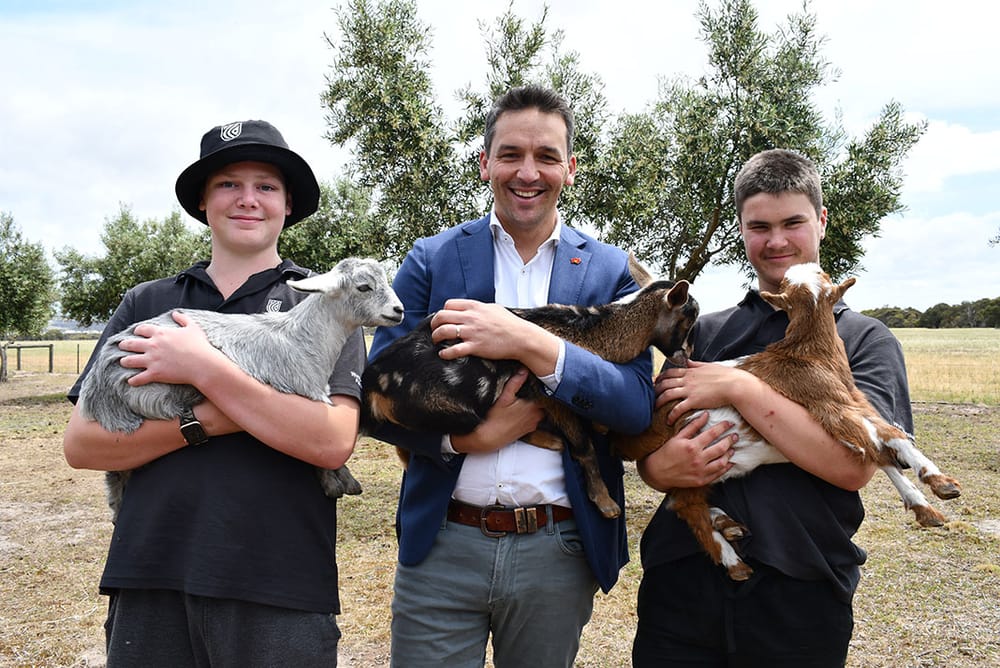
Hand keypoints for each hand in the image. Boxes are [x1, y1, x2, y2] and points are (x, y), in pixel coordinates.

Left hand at [119, 311, 226, 386]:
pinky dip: (133, 380)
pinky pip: (138, 378)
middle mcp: (152, 346)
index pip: (142, 329)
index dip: (138, 330)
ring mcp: (152, 360)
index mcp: (160, 333)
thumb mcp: (193, 327)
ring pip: (130, 361)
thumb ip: (183, 319)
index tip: (137, 333)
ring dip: (125, 361)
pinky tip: (130, 381)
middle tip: (122, 346)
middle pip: (131, 344)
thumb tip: (175, 313)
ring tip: (123, 362)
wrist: (203, 364)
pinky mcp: (154, 373)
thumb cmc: (200, 346)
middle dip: (124, 345)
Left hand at [430, 300, 559, 373]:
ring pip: (443, 331)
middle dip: (434, 324)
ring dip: (436, 336)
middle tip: (435, 330)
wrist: (521, 338)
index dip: (443, 311)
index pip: (449, 304)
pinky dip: (445, 353)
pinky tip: (443, 354)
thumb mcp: (494, 308)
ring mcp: (472, 332)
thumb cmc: (510, 324)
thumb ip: (480, 308)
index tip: (444, 318)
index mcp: (475, 307)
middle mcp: (471, 318)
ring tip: (436, 341)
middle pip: (441, 316)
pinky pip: (453, 350)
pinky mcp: (475, 346)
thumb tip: (471, 309)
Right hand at [450, 367, 543, 453]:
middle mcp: (536, 417)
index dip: (537, 387)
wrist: (489, 438)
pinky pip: (533, 419)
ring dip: (532, 406)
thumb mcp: (504, 397)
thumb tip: (523, 371)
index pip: (542, 392)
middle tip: (525, 392)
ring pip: (538, 411)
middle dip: (534, 396)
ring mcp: (533, 424)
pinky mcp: (528, 430)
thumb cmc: (495, 419)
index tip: (532, 382)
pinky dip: (528, 415)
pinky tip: (518, 412)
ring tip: (521, 402)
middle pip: (541, 402)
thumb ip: (515, 383)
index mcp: (533, 407)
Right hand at [638, 411, 736, 489]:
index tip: (729, 423)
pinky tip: (729, 463)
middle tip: (735, 435)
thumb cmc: (666, 452)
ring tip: (732, 449)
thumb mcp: (678, 437)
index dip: (722, 427)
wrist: (658, 472)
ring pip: (721, 462)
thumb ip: (693, 426)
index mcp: (692, 446)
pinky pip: (717, 474)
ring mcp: (700, 471)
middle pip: (720, 448)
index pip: (712, 434)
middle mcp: (698, 459)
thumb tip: (705, 415)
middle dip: (730, 440)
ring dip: (729, 454)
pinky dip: (725, 468)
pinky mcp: (701, 480)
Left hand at [655, 360, 749, 424]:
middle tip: (649, 396)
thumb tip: (688, 361)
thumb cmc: (725, 376)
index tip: (654, 382)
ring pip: (667, 395)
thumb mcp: (708, 366)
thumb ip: (696, 364)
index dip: (659, 377)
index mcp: (690, 371)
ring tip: (654, 408)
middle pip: (664, 383)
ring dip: (658, 402)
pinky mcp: (694, 401)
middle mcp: (687, 380)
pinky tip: (668, 420)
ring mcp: (689, 390)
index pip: (669, 373)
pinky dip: (671, 414)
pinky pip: (678, 408)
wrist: (734, 385)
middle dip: (654, 389)